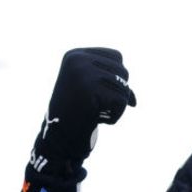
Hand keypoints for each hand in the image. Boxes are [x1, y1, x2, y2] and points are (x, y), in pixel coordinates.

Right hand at [31, 48, 136, 165]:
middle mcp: (77, 59)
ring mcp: (82, 72)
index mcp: (76, 55)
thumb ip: (112, 85)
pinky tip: (97, 119)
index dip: (118, 77)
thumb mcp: (91, 92)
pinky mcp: (89, 88)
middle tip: (100, 107)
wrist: (57, 136)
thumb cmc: (75, 114)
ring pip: (123, 87)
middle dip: (119, 93)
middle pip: (123, 71)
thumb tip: (133, 100)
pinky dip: (115, 115)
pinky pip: (120, 101)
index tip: (104, 94)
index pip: (116, 56)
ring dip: (117, 106)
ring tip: (97, 113)